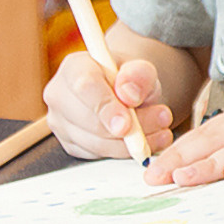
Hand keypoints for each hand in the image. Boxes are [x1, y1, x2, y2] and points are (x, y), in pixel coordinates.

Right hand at [43, 53, 174, 160]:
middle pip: (89, 120)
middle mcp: (59, 95)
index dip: (106, 107)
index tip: (127, 124)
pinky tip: (147, 141)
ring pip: (94, 143)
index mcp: (73, 67)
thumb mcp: (142, 68)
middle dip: (129, 127)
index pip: (84, 87)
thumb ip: (139, 74)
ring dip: (131, 142)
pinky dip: (126, 152)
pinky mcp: (71, 144)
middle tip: (164, 119)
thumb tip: (129, 94)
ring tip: (162, 129)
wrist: (126, 91)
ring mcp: (61, 123)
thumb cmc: (130, 78)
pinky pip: (98, 155)